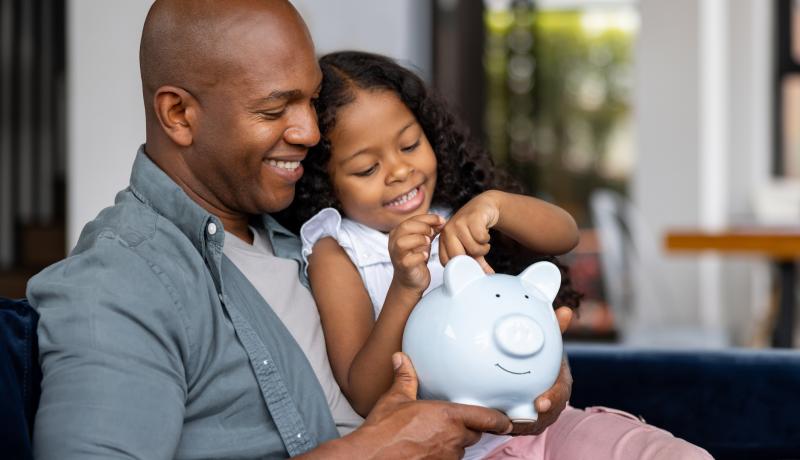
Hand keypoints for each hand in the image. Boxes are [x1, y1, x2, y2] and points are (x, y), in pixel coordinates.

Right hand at [356, 353, 512, 458]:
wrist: (371, 457)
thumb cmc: (382, 430)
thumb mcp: (394, 399)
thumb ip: (404, 378)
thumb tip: (401, 359)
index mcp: (448, 416)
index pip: (486, 418)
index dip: (499, 421)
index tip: (506, 421)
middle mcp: (453, 438)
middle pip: (474, 434)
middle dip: (468, 429)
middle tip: (457, 423)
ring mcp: (447, 456)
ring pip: (461, 450)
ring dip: (455, 443)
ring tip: (437, 436)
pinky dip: (443, 455)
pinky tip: (428, 449)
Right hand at [388, 214, 444, 291]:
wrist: (411, 280)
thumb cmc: (416, 258)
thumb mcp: (424, 241)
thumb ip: (431, 229)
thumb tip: (441, 221)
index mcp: (398, 232)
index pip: (412, 219)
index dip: (428, 218)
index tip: (441, 220)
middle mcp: (394, 242)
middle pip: (405, 227)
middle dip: (423, 227)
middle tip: (433, 232)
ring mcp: (396, 255)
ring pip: (402, 242)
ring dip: (418, 239)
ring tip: (429, 242)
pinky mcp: (402, 267)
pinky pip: (408, 260)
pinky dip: (419, 256)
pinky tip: (426, 255)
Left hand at [438, 191, 500, 272]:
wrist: (483, 206)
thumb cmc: (474, 228)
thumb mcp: (472, 246)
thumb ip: (477, 262)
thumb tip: (487, 277)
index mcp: (443, 240)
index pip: (446, 262)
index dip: (459, 266)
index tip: (470, 264)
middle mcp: (447, 231)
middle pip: (458, 257)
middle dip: (473, 258)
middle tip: (479, 251)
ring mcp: (458, 223)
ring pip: (473, 249)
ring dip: (483, 248)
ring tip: (482, 241)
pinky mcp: (471, 218)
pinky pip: (481, 239)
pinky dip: (487, 239)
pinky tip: (485, 233)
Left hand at [510, 306, 573, 435]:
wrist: (536, 371)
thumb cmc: (543, 357)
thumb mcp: (548, 342)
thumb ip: (554, 328)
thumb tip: (566, 311)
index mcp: (561, 382)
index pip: (560, 392)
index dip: (553, 399)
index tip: (541, 404)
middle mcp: (553, 400)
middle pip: (546, 415)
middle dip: (533, 419)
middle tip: (516, 419)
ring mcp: (541, 414)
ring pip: (532, 424)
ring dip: (519, 426)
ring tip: (503, 423)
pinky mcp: (527, 421)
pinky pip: (518, 427)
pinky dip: (508, 426)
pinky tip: (494, 423)